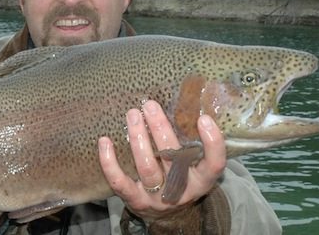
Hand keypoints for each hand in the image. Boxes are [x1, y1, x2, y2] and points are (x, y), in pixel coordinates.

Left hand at [96, 101, 226, 221]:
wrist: (168, 216)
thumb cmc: (181, 179)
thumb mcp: (194, 166)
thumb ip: (191, 142)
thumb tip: (181, 102)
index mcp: (201, 181)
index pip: (214, 165)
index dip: (212, 144)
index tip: (204, 119)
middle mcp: (182, 191)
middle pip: (173, 159)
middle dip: (160, 129)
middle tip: (150, 105)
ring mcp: (158, 198)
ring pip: (147, 167)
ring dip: (138, 138)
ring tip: (133, 115)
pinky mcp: (135, 201)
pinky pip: (120, 182)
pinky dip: (109, 162)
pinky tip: (105, 141)